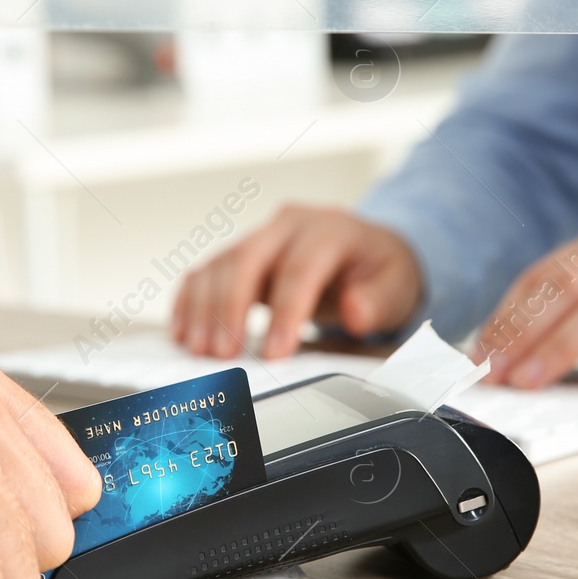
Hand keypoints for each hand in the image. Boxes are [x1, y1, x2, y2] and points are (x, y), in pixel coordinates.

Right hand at [172, 205, 421, 358]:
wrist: (364, 251)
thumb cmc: (376, 271)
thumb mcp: (395, 286)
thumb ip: (377, 301)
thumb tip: (355, 311)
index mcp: (330, 228)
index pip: (300, 268)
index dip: (285, 311)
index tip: (275, 352)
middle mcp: (289, 225)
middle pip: (248, 258)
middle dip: (230, 308)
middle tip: (224, 353)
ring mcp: (261, 235)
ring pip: (221, 264)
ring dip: (204, 309)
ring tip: (200, 349)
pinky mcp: (241, 252)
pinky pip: (206, 270)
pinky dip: (190, 300)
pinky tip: (183, 330)